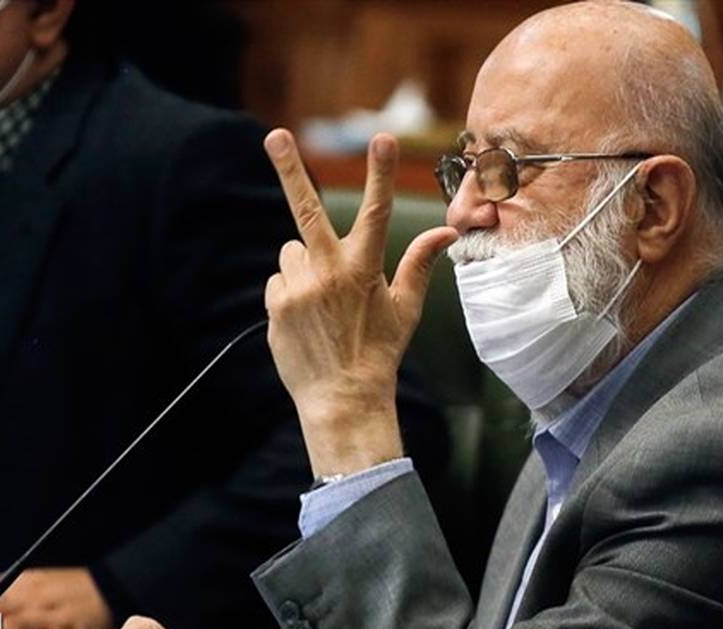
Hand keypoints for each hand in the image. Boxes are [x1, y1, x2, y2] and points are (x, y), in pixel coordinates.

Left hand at [262, 128, 457, 475]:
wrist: (342, 399)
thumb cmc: (378, 352)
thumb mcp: (405, 309)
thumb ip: (420, 263)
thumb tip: (448, 230)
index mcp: (364, 269)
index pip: (377, 211)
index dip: (381, 172)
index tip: (383, 137)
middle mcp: (328, 272)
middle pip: (306, 209)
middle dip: (290, 168)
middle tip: (274, 135)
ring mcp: (298, 288)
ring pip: (292, 251)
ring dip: (304, 265)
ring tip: (322, 302)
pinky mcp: (276, 304)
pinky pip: (280, 279)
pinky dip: (291, 291)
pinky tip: (307, 318)